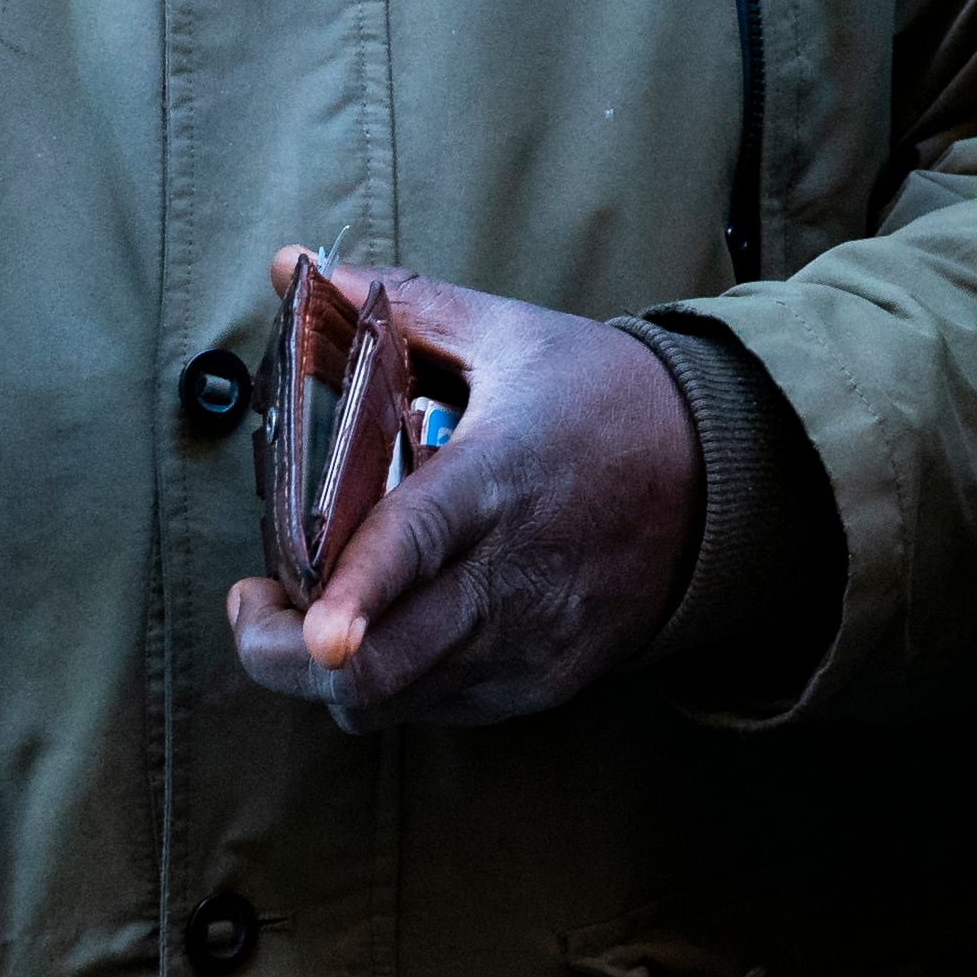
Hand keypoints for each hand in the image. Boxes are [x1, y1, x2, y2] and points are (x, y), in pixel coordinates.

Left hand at [227, 253, 702, 730]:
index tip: (313, 629)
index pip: (417, 544)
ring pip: (397, 700)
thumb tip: (291, 266)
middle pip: (385, 662)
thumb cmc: (602, 398)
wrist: (719, 479)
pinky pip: (438, 710)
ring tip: (308, 615)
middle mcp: (516, 574)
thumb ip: (390, 307)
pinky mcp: (542, 684)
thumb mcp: (507, 334)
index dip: (357, 594)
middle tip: (256, 606)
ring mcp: (530, 641)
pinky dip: (393, 682)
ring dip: (329, 673)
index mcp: (501, 474)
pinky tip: (391, 629)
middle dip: (289, 657)